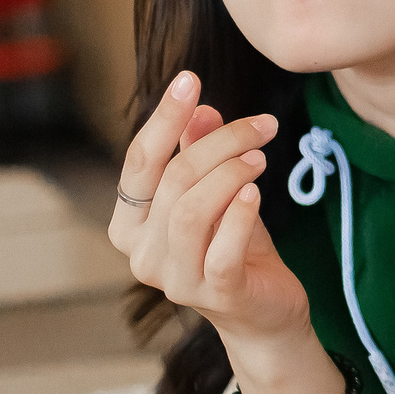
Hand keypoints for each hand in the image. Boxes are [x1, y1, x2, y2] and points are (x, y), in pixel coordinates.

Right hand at [110, 70, 314, 369]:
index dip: (164, 118)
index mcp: (129, 225)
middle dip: (220, 142)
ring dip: (230, 173)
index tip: (191, 79)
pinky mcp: (215, 295)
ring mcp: (174, 280)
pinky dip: (240, 214)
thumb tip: (199, 108)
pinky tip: (257, 192)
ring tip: (261, 156)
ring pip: (191, 209)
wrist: (265, 314)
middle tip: (262, 125)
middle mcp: (140, 254)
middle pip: (173, 180)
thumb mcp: (218, 193)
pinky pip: (221, 249)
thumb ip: (201, 155)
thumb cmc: (235, 247)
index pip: (139, 161)